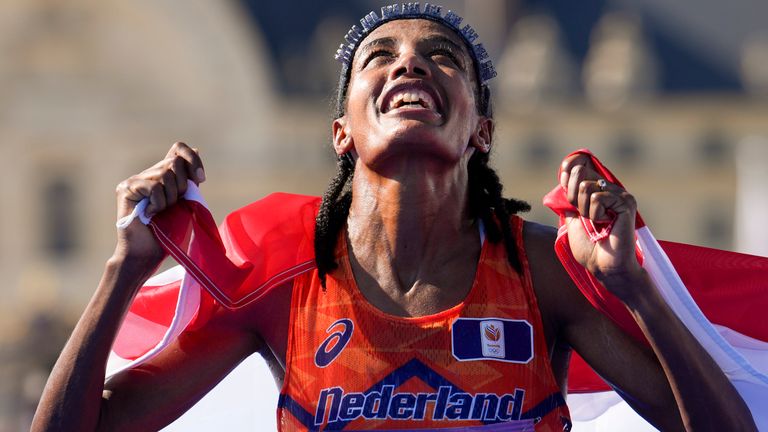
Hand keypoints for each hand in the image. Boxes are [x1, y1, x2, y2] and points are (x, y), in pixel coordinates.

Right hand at [114, 142, 205, 261]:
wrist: (146, 254)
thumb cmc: (167, 234)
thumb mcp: (185, 202)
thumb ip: (189, 180)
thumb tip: (198, 149)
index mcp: (162, 175)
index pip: (178, 148)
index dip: (192, 159)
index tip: (200, 180)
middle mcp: (147, 174)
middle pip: (174, 162)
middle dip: (182, 186)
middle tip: (175, 205)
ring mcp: (135, 180)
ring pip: (165, 174)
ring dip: (170, 198)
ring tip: (161, 212)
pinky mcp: (126, 188)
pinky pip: (153, 186)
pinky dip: (158, 203)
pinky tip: (150, 214)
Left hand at [560, 154, 642, 297]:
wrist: (603, 266)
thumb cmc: (589, 248)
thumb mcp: (571, 220)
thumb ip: (569, 199)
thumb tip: (565, 176)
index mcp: (598, 192)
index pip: (580, 167)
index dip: (568, 172)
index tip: (565, 183)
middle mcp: (610, 189)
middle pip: (580, 173)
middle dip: (573, 199)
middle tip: (586, 218)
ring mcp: (620, 194)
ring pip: (586, 186)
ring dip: (585, 210)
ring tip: (597, 224)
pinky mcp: (626, 202)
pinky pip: (598, 198)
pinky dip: (595, 214)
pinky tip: (606, 225)